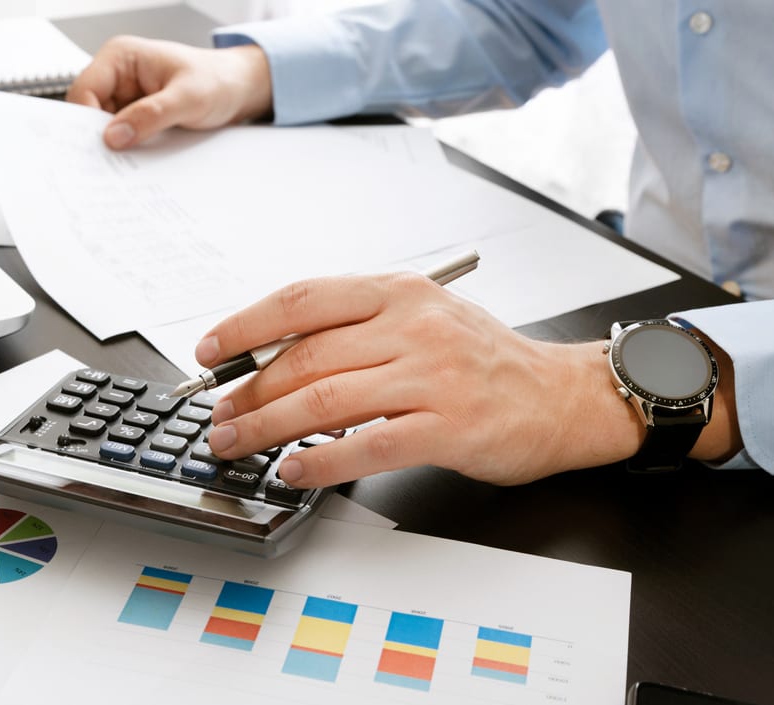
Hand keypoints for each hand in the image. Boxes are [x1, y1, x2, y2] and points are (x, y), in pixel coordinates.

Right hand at [66, 36, 271, 149]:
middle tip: (106, 167)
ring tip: (123, 168)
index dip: (85, 121)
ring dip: (113, 147)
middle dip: (97, 138)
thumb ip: (151, 115)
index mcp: (121, 57)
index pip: (84, 90)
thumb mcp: (188, 99)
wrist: (238, 90)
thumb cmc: (217, 81)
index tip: (99, 149)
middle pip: (87, 112)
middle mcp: (117, 75)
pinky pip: (119, 136)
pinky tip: (132, 164)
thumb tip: (114, 136)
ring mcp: (124, 96)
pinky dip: (124, 150)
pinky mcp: (134, 115)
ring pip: (101, 128)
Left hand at [197, 272, 650, 486]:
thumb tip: (275, 357)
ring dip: (268, 427)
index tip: (210, 350)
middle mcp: (412, 326)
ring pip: (325, 400)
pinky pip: (366, 445)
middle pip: (304, 357)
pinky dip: (320, 460)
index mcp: (398, 292)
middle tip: (220, 416)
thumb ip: (356, 330)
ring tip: (239, 444)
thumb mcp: (422, 319)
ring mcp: (431, 376)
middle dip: (248, 391)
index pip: (303, 299)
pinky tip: (294, 468)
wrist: (563, 397)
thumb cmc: (485, 361)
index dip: (246, 325)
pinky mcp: (448, 426)